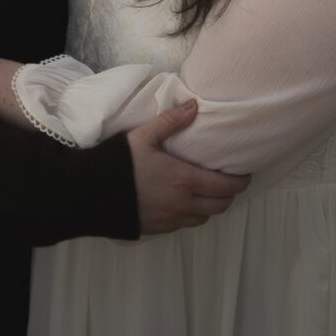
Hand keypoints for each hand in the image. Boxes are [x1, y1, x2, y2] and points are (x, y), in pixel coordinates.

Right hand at [129, 101, 249, 234]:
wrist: (90, 195)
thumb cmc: (119, 163)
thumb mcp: (143, 136)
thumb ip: (170, 121)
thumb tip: (194, 105)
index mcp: (184, 180)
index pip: (226, 186)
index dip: (241, 181)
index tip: (244, 173)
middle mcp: (183, 204)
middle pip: (221, 205)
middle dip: (229, 194)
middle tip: (227, 181)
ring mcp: (171, 220)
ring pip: (204, 218)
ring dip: (210, 206)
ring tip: (206, 191)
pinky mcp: (159, 230)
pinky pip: (186, 225)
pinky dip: (192, 214)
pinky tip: (183, 202)